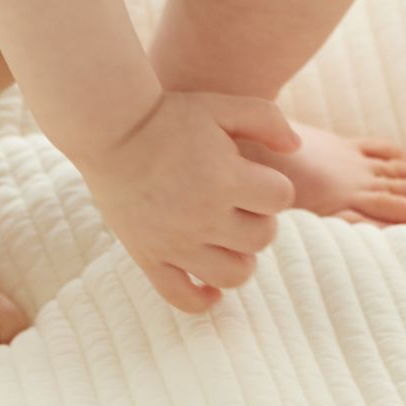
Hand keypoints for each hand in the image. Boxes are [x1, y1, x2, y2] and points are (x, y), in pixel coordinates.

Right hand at [75, 89, 299, 314]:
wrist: (109, 130)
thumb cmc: (169, 115)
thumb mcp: (222, 106)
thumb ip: (267, 119)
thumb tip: (296, 147)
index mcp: (226, 178)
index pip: (281, 199)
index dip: (274, 187)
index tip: (255, 178)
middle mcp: (204, 216)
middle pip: (262, 239)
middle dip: (260, 220)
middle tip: (240, 204)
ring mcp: (176, 242)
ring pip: (234, 274)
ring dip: (241, 258)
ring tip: (228, 238)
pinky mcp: (149, 257)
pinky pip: (182, 298)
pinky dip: (202, 299)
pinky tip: (210, 286)